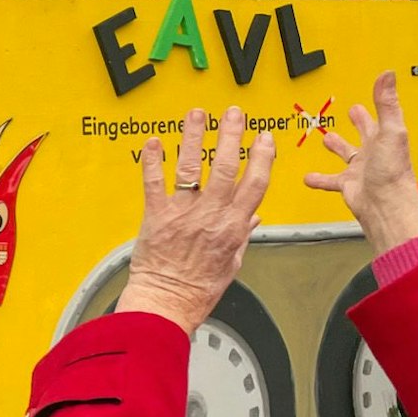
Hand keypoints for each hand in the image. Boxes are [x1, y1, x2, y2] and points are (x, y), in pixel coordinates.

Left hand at [116, 107, 274, 334]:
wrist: (166, 303)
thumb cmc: (198, 289)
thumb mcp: (232, 263)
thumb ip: (242, 235)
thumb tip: (252, 217)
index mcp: (233, 227)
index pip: (254, 184)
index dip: (262, 157)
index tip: (265, 138)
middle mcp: (210, 215)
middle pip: (225, 167)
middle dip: (231, 135)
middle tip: (235, 113)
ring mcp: (182, 213)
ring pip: (191, 168)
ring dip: (194, 137)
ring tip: (197, 114)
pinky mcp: (156, 215)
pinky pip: (153, 183)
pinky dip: (153, 161)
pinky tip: (155, 141)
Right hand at [303, 70, 417, 252]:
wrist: (385, 206)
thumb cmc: (392, 172)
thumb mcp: (390, 131)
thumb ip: (386, 103)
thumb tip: (388, 75)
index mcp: (383, 139)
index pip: (378, 118)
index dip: (374, 106)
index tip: (368, 96)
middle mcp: (374, 153)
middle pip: (364, 134)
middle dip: (358, 123)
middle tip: (350, 111)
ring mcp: (361, 170)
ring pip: (347, 155)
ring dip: (337, 147)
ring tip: (325, 139)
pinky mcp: (348, 185)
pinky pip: (330, 180)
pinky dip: (319, 179)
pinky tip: (308, 177)